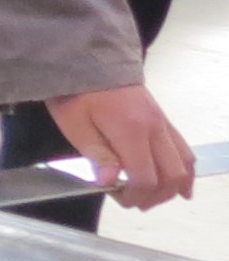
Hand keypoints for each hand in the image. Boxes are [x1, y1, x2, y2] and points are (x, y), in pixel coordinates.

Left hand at [48, 83, 196, 208]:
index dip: (134, 196)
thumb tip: (109, 183)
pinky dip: (185, 171)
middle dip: (154, 197)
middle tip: (131, 200)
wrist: (87, 59)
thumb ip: (96, 154)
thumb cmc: (75, 92)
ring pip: (184, 164)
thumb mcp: (74, 123)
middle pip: (172, 176)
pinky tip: (180, 186)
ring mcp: (163, 123)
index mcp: (132, 130)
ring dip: (172, 187)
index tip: (116, 197)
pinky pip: (184, 150)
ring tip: (149, 196)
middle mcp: (155, 128)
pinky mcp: (163, 119)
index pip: (145, 178)